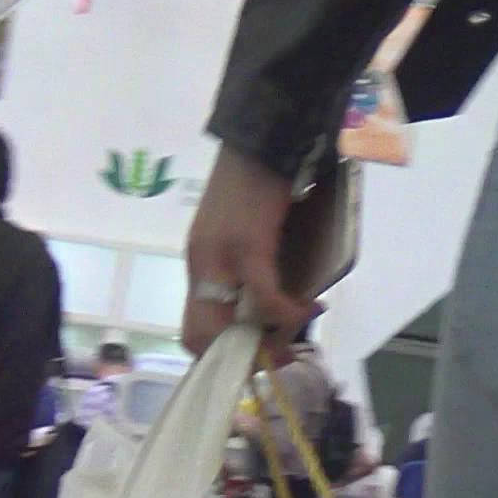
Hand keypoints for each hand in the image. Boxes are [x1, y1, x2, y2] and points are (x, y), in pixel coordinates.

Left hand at [184, 148, 310, 356]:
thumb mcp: (237, 231)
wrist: (262, 141)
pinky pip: (264, 296)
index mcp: (198, 263)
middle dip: (242, 357)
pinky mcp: (248, 245)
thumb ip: (241, 266)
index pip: (191, 328)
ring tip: (294, 333)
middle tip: (278, 356)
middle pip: (202, 336)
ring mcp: (221, 256)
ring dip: (266, 340)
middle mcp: (201, 264)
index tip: (256, 356)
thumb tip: (266, 304)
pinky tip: (305, 309)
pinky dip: (285, 312)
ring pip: (232, 325)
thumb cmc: (255, 183)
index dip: (220, 354)